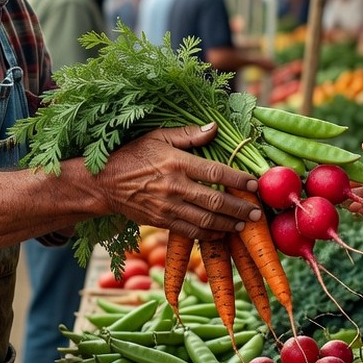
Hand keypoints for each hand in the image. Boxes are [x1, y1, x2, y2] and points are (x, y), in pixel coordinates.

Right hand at [97, 123, 260, 240]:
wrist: (103, 184)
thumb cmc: (132, 155)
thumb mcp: (157, 137)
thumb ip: (188, 134)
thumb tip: (215, 128)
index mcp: (176, 163)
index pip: (215, 172)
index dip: (238, 179)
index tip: (255, 183)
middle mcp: (174, 187)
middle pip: (215, 201)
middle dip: (240, 208)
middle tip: (259, 212)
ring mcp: (167, 207)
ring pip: (205, 220)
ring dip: (229, 224)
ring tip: (246, 225)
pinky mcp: (161, 222)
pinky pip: (190, 232)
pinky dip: (210, 235)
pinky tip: (223, 233)